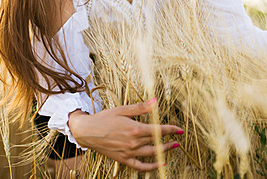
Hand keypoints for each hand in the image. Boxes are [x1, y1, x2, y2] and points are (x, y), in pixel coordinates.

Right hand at [67, 98, 182, 171]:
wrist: (87, 131)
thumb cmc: (104, 118)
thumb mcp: (122, 110)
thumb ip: (140, 107)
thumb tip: (155, 100)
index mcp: (135, 129)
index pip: (158, 130)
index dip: (171, 130)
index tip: (179, 130)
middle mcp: (134, 143)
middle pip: (157, 141)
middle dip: (169, 139)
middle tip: (177, 138)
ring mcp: (129, 153)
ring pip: (152, 153)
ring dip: (164, 150)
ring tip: (172, 147)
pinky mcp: (124, 159)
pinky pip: (141, 166)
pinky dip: (152, 167)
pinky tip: (161, 164)